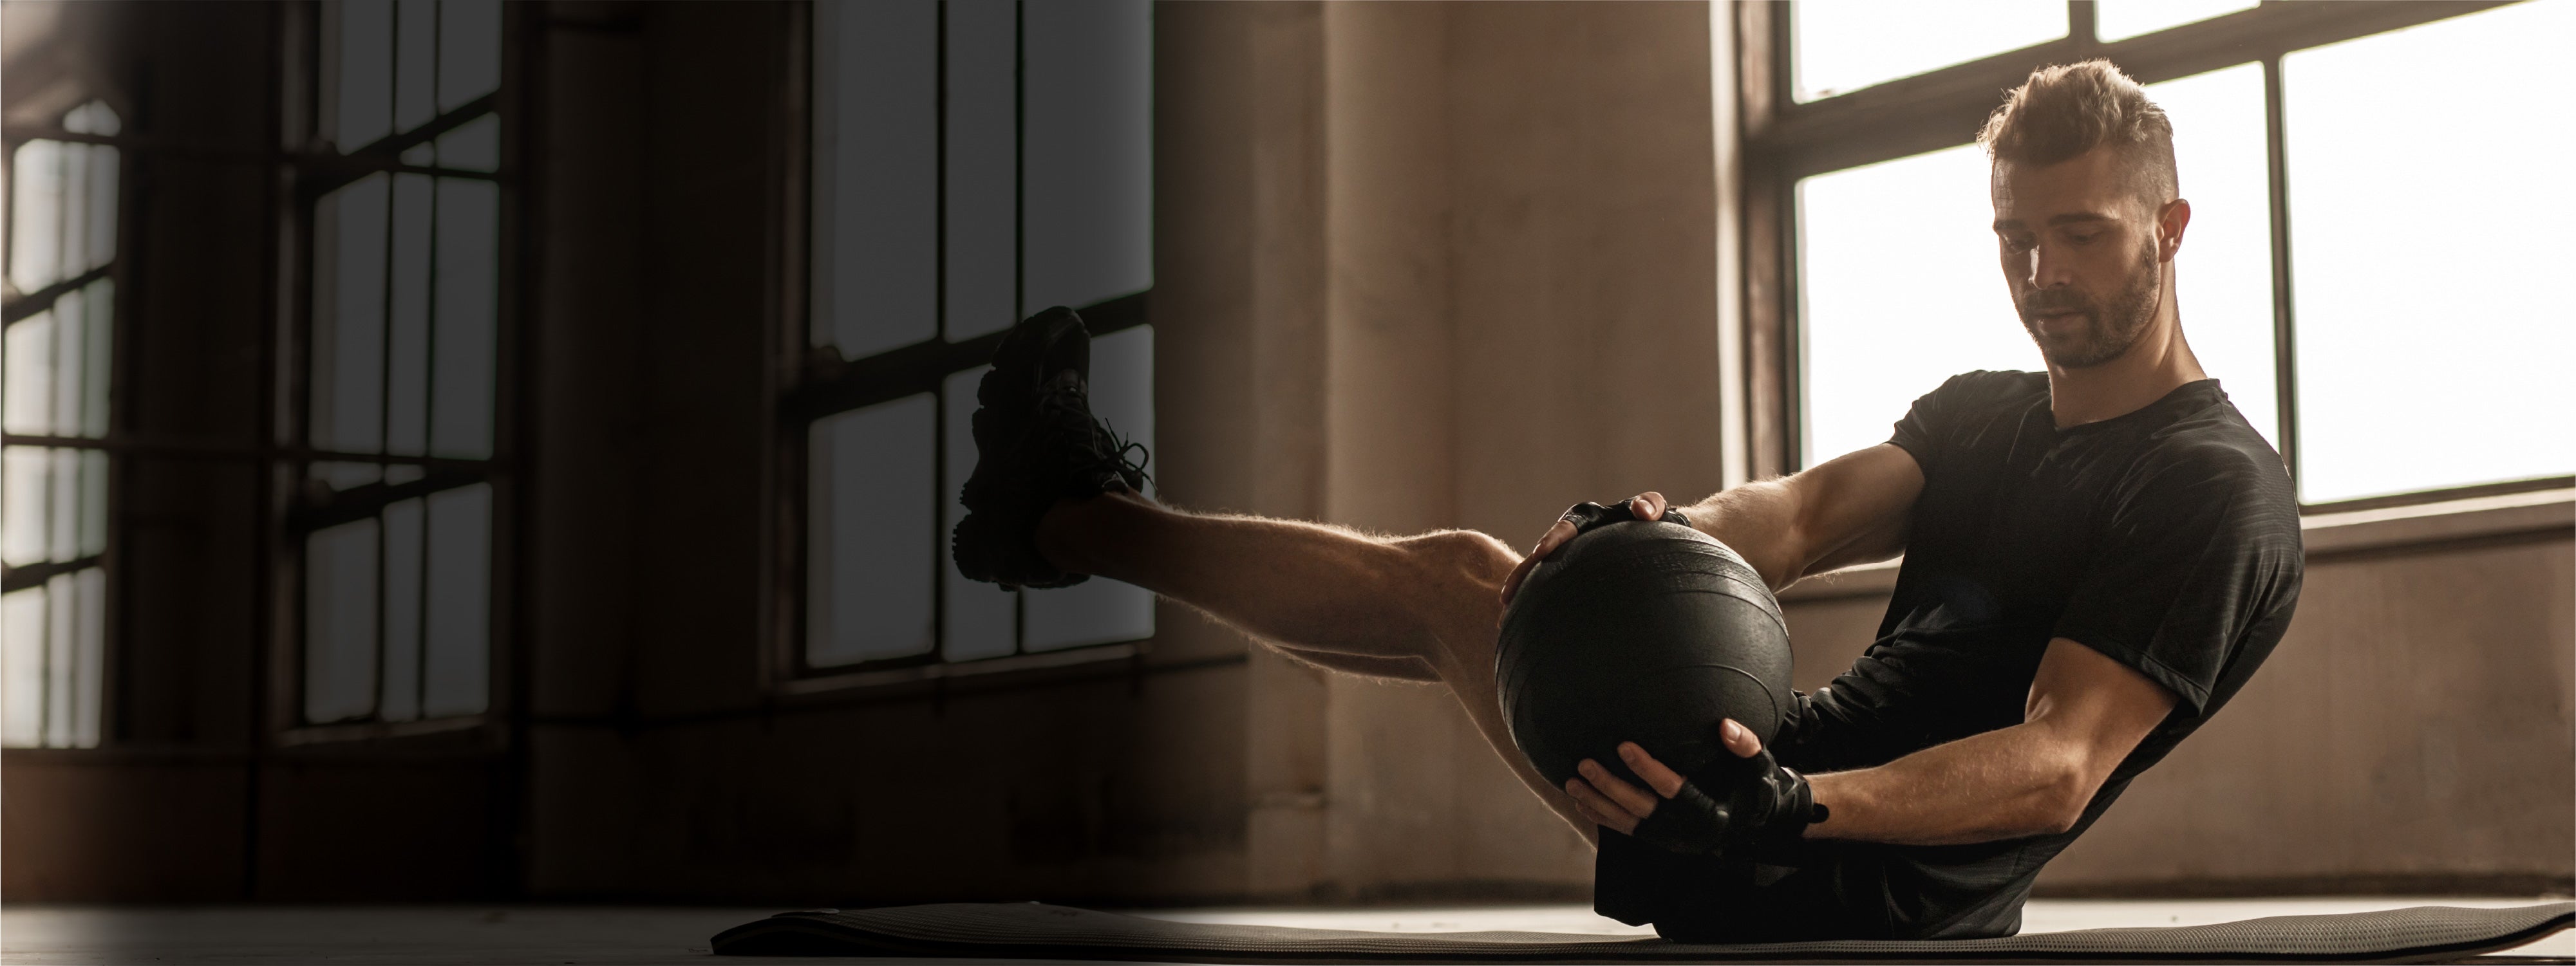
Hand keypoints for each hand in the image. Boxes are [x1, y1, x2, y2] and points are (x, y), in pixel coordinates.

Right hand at [1499, 492, 1670, 610]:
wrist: (1651, 540)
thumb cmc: (1654, 523)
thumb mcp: (1655, 512)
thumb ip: (1650, 505)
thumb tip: (1643, 512)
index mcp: (1587, 520)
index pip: (1566, 527)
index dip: (1552, 539)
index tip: (1541, 552)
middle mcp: (1571, 539)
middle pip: (1541, 555)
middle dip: (1523, 573)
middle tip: (1508, 594)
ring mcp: (1568, 558)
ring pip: (1539, 574)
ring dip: (1522, 592)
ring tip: (1505, 615)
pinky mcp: (1569, 577)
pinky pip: (1549, 588)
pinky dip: (1535, 602)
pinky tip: (1523, 624)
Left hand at [1566, 719, 1822, 857]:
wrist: (1756, 818)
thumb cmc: (1755, 786)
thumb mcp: (1759, 766)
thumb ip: (1745, 746)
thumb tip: (1725, 726)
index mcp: (1709, 814)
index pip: (1672, 789)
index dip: (1646, 768)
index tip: (1622, 745)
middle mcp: (1686, 832)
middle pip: (1641, 808)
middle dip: (1610, 786)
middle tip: (1584, 763)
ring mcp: (1671, 838)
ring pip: (1627, 822)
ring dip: (1597, 803)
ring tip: (1572, 781)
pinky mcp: (1660, 839)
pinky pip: (1626, 830)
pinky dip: (1601, 816)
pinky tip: (1580, 801)